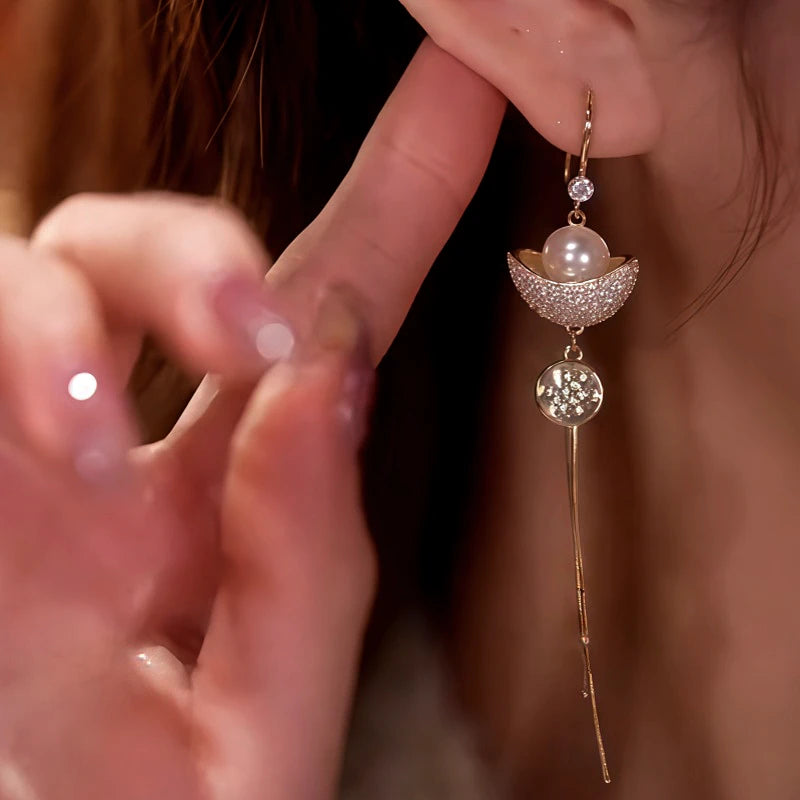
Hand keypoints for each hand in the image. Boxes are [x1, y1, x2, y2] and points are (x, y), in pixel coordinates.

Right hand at [0, 40, 504, 798]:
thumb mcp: (268, 722)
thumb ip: (308, 561)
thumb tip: (321, 377)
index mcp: (244, 494)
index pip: (338, 306)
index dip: (408, 184)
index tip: (469, 78)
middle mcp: (138, 448)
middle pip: (164, 250)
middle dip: (195, 254)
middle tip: (252, 332)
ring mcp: (26, 444)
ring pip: (39, 269)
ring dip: (65, 326)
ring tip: (89, 446)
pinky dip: (8, 354)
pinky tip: (53, 442)